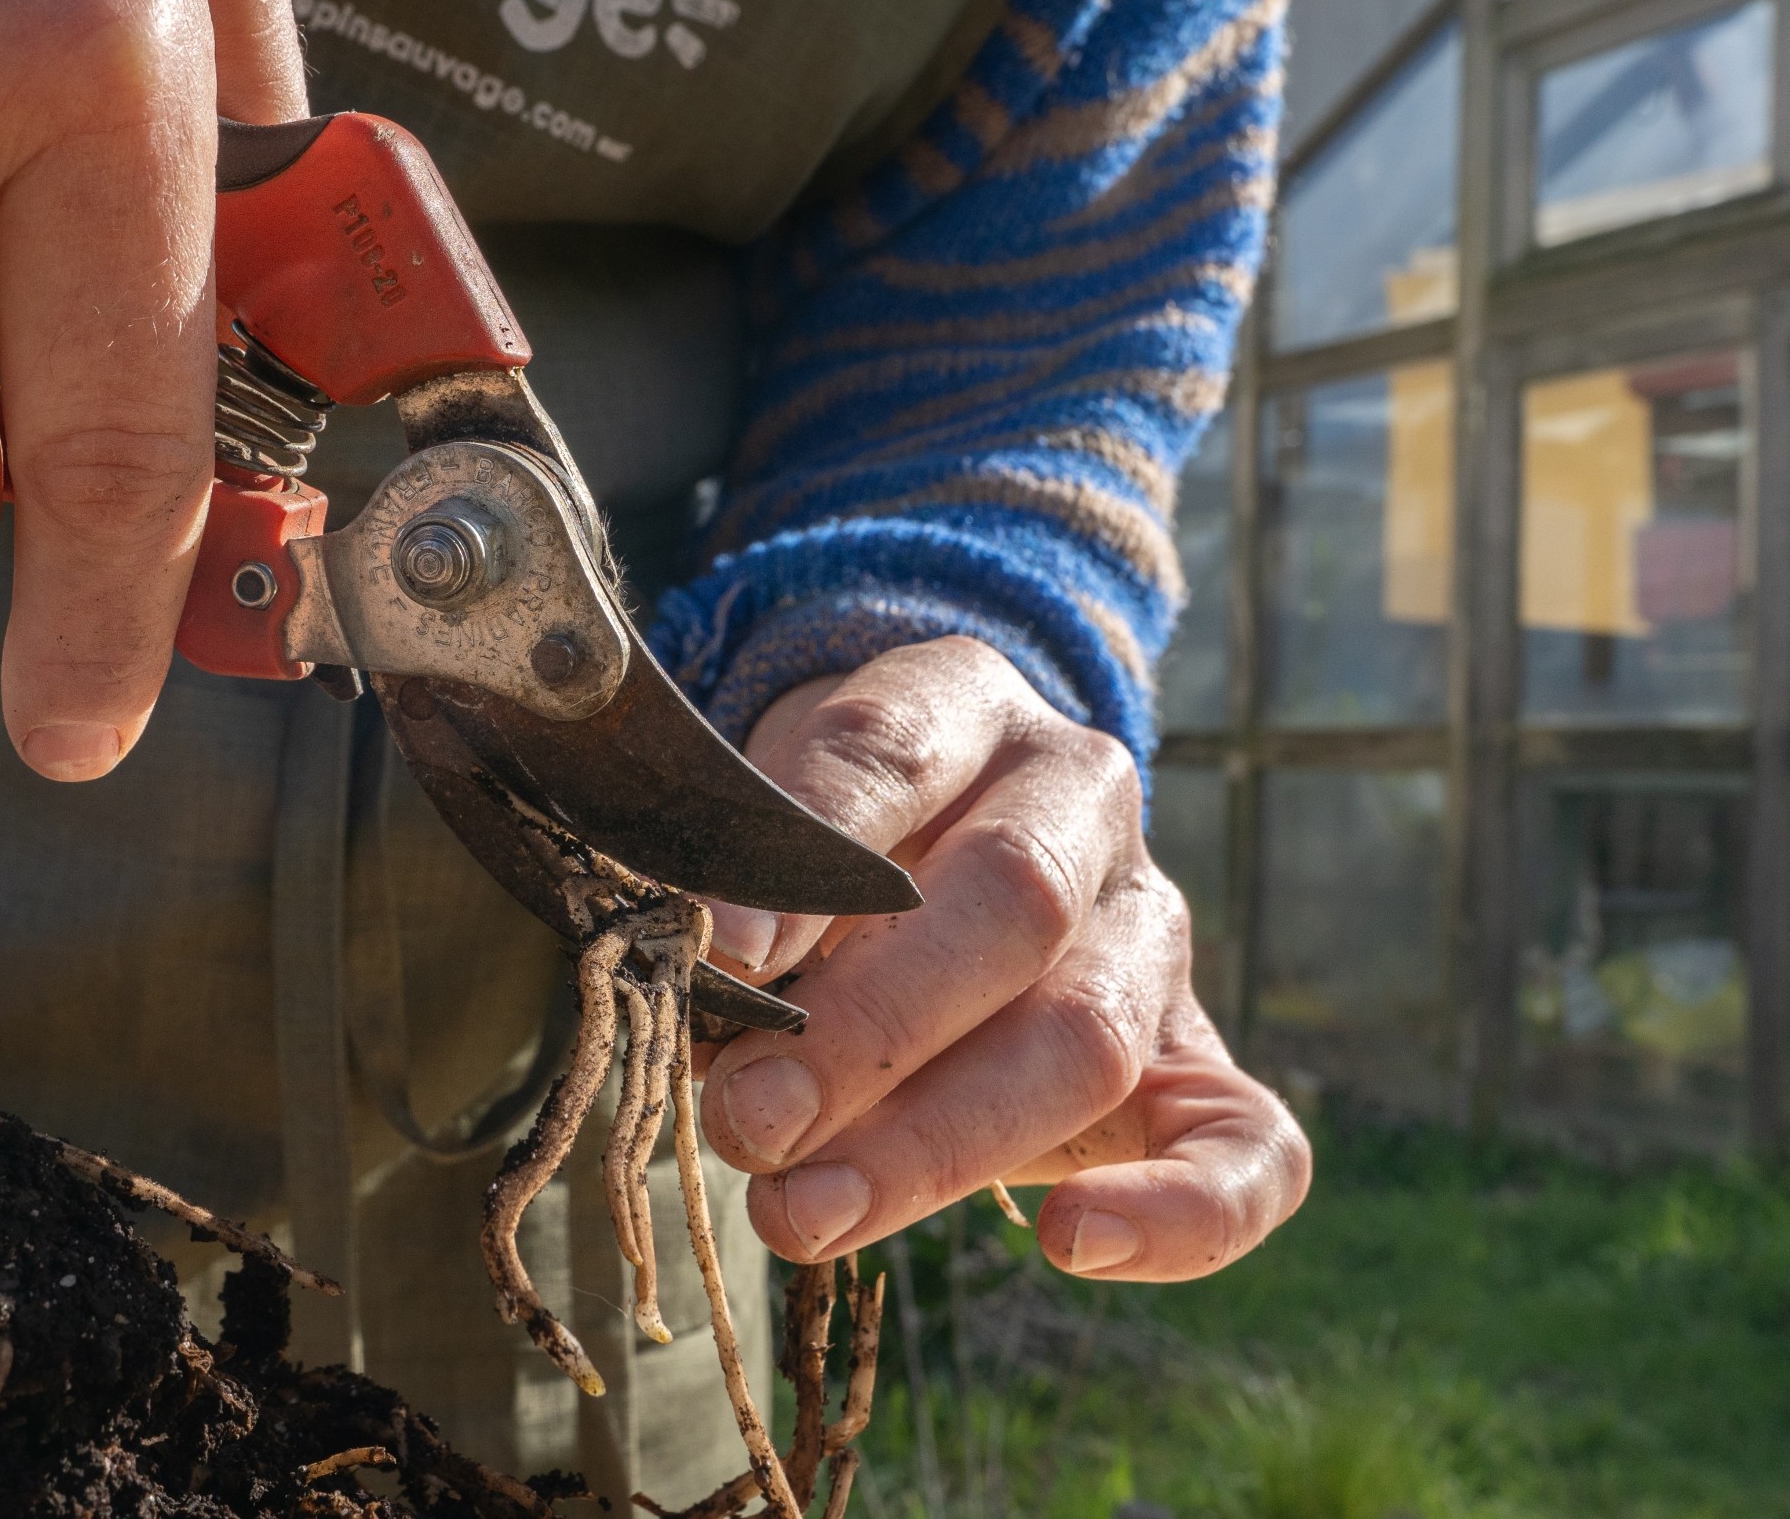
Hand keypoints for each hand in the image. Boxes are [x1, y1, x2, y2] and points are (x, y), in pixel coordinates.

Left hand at [699, 638, 1309, 1281]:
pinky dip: (1177, 1213)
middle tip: (748, 1119)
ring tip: (804, 1210)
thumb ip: (739, 882)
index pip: (890, 752)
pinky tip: (1073, 1244)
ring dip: (939, 1141)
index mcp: (963, 704)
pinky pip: (1247, 1148)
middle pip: (1009, 904)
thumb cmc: (814, 840)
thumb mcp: (762, 814)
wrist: (934, 851)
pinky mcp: (1198, 1059)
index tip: (718, 950)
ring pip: (1089, 1036)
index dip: (807, 855)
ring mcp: (1151, 930)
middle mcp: (1080, 799)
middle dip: (867, 1030)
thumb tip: (701, 986)